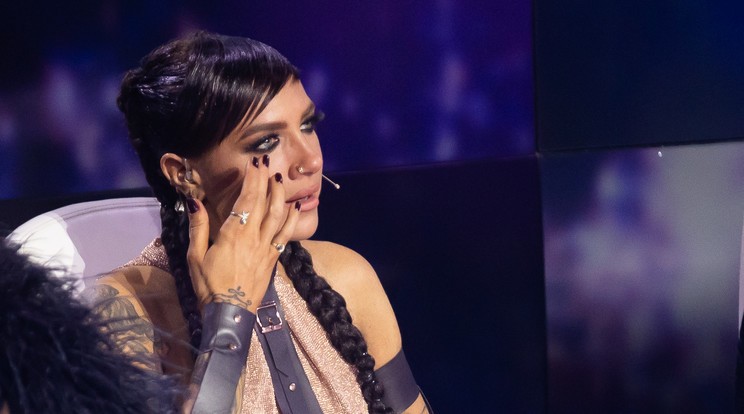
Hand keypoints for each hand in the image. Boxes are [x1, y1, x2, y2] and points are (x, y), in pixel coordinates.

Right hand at [185, 155, 300, 312]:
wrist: (230, 315)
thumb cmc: (209, 286)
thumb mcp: (195, 257)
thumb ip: (198, 228)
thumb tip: (194, 202)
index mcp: (233, 234)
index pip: (246, 200)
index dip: (252, 180)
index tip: (254, 164)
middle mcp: (254, 238)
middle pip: (263, 203)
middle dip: (265, 181)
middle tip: (266, 163)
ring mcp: (266, 248)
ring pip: (278, 216)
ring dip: (280, 196)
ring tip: (280, 180)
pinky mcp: (273, 259)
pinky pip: (285, 234)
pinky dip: (291, 218)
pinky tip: (295, 207)